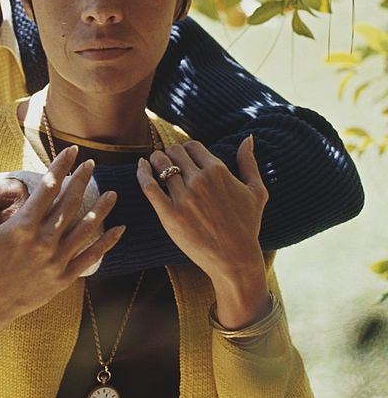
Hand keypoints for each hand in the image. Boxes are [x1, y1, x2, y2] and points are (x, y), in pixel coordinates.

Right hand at [0, 149, 122, 344]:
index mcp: (22, 227)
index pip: (47, 187)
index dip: (61, 166)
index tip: (72, 150)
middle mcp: (43, 242)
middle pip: (70, 204)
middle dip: (82, 181)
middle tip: (92, 164)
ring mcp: (55, 262)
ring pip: (85, 229)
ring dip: (101, 209)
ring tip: (112, 192)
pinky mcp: (62, 279)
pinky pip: (90, 258)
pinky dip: (106, 243)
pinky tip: (119, 230)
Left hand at [137, 136, 270, 326]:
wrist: (235, 259)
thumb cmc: (248, 226)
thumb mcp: (256, 192)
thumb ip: (249, 162)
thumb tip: (248, 137)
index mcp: (218, 171)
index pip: (192, 146)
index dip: (186, 150)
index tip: (184, 159)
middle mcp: (200, 180)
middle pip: (174, 152)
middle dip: (170, 154)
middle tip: (168, 163)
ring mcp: (184, 197)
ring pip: (160, 164)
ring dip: (155, 160)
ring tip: (154, 164)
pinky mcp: (169, 214)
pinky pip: (148, 185)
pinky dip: (142, 172)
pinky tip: (141, 166)